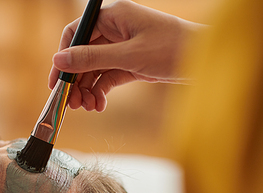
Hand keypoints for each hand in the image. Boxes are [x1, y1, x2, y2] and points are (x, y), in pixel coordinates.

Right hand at [48, 0, 202, 111]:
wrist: (205, 62)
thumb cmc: (173, 48)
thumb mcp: (129, 55)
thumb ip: (92, 58)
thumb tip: (59, 60)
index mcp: (113, 16)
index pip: (76, 34)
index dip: (63, 58)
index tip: (56, 82)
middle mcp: (115, 30)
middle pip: (83, 55)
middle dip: (76, 81)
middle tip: (72, 103)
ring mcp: (123, 48)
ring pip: (94, 69)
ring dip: (88, 89)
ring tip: (88, 107)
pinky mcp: (130, 64)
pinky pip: (107, 77)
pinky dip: (101, 91)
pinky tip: (99, 105)